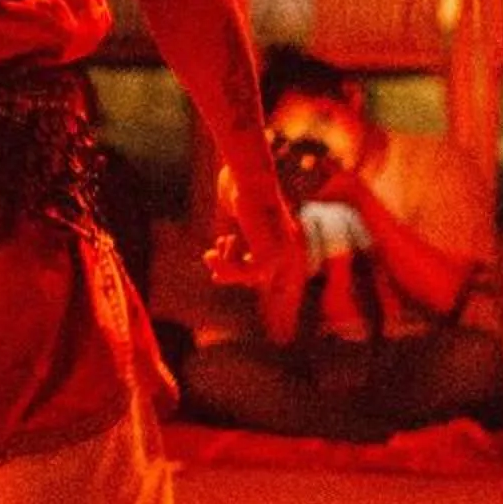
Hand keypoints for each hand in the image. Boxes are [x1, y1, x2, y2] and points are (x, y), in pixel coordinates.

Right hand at [203, 170, 307, 345]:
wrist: (248, 175)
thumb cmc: (239, 184)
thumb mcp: (232, 212)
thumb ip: (231, 236)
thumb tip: (216, 255)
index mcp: (286, 240)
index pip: (289, 279)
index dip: (283, 300)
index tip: (279, 317)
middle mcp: (290, 251)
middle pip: (285, 293)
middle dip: (278, 313)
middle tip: (272, 329)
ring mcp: (283, 256)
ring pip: (250, 280)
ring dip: (225, 268)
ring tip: (212, 253)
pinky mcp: (270, 258)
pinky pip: (242, 276)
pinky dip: (225, 265)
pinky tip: (216, 250)